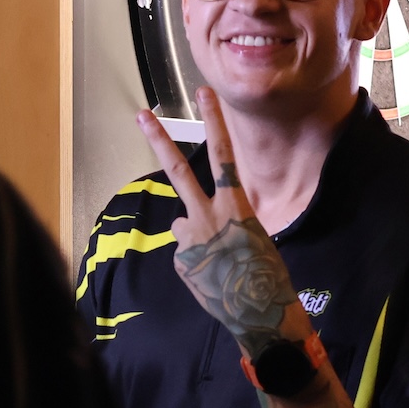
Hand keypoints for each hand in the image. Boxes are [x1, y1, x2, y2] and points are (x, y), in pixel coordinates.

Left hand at [135, 87, 310, 361]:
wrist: (261, 314)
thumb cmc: (268, 275)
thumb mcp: (254, 237)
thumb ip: (222, 221)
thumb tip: (185, 222)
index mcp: (235, 205)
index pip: (222, 154)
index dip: (213, 121)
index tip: (203, 93)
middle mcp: (207, 216)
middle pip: (178, 171)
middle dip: (159, 140)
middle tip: (141, 114)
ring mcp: (189, 239)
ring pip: (181, 223)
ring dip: (193, 235)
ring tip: (216, 260)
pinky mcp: (180, 261)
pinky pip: (185, 253)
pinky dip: (195, 263)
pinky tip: (212, 278)